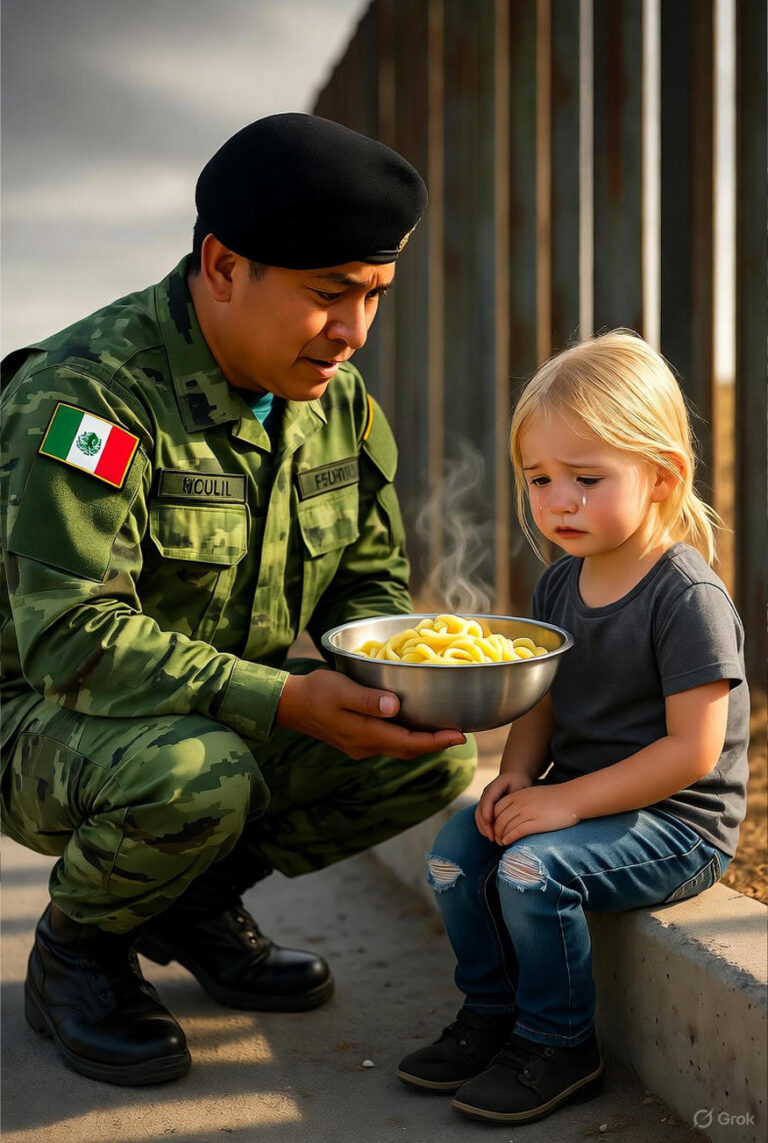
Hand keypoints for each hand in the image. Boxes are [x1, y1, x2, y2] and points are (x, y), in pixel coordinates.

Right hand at [275, 670, 465, 759]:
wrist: (291, 705)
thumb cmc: (316, 692)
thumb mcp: (341, 690)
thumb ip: (367, 700)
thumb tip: (394, 707)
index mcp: (365, 735)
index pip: (409, 744)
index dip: (436, 742)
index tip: (460, 735)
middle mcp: (366, 746)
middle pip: (408, 750)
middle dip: (435, 744)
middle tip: (460, 734)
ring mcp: (361, 746)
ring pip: (400, 748)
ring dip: (423, 742)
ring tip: (444, 731)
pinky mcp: (357, 740)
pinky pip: (390, 743)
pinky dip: (408, 737)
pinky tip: (415, 726)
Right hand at [475, 772, 534, 840]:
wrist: (514, 776)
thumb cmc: (519, 782)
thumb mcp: (521, 785)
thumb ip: (516, 795)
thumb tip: (514, 808)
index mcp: (495, 786)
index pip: (487, 799)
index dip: (487, 811)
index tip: (490, 823)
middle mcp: (486, 793)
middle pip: (480, 809)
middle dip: (485, 824)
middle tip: (493, 838)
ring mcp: (484, 800)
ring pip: (479, 815)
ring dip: (484, 828)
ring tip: (493, 839)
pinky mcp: (485, 806)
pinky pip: (481, 817)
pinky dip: (484, 827)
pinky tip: (491, 835)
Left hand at [491, 784, 579, 845]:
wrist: (573, 798)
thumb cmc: (555, 798)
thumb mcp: (533, 794)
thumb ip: (521, 800)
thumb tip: (513, 813)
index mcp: (518, 794)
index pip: (496, 808)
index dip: (492, 819)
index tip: (494, 828)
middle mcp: (520, 803)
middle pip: (499, 819)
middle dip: (494, 830)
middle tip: (495, 839)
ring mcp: (528, 813)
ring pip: (506, 826)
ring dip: (500, 836)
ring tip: (501, 843)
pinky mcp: (536, 823)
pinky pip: (517, 832)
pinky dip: (509, 838)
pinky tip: (507, 842)